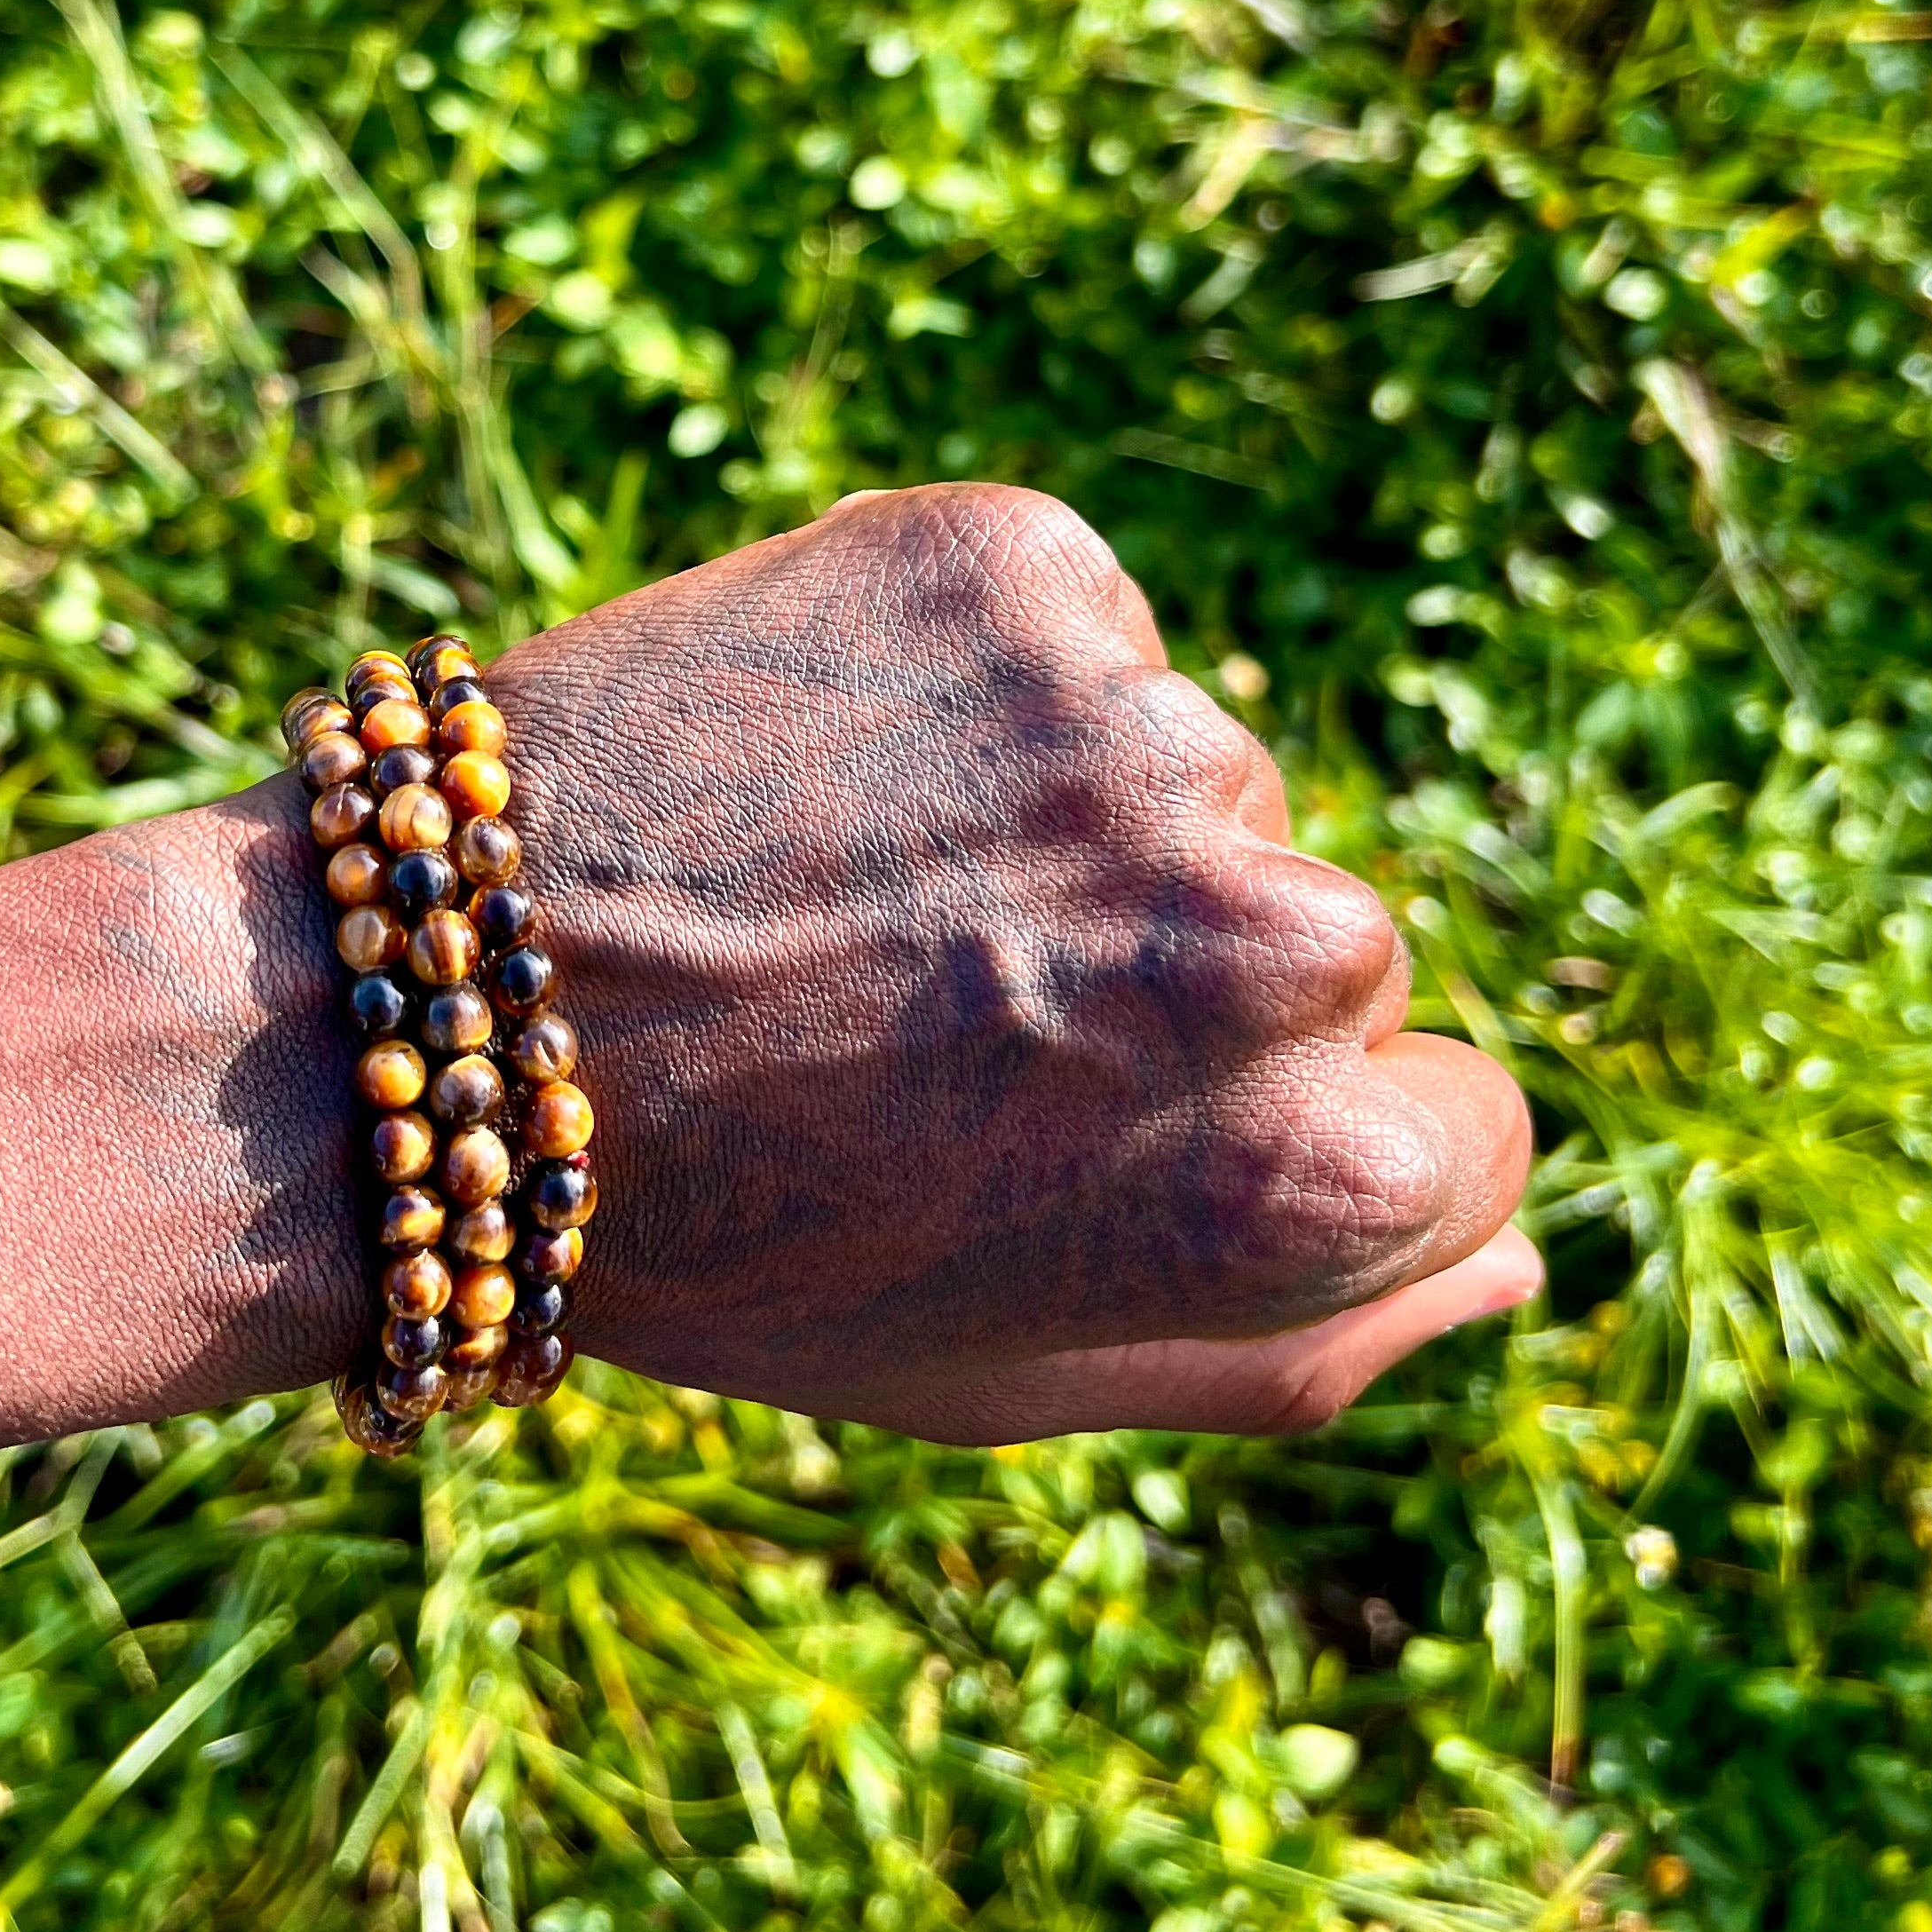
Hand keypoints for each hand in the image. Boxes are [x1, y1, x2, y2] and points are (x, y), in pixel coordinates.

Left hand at [492, 484, 1535, 1438]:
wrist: (424, 1014)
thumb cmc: (729, 1234)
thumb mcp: (1020, 1372)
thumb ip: (1311, 1342)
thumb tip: (1506, 1256)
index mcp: (1307, 1168)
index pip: (1462, 1121)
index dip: (1281, 1139)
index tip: (1116, 1134)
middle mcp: (1269, 933)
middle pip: (1331, 945)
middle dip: (1179, 982)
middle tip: (943, 1024)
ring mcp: (1142, 726)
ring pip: (1189, 778)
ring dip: (1062, 823)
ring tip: (852, 897)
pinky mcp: (1015, 560)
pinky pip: (1076, 633)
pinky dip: (976, 683)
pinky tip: (830, 765)